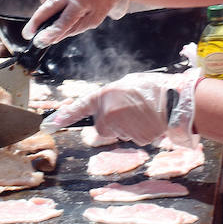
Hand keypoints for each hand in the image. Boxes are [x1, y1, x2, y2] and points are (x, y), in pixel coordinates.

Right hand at [21, 0, 130, 45]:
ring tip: (56, 12)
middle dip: (35, 22)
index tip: (39, 41)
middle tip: (27, 34)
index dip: (50, 33)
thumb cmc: (101, 3)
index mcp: (82, 2)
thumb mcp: (92, 20)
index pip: (63, 21)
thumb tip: (52, 38)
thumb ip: (72, 29)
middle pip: (48, 7)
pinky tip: (61, 0)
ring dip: (46, 8)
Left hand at [44, 71, 200, 145]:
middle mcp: (108, 115)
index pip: (78, 108)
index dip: (63, 117)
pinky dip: (139, 131)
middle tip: (129, 109)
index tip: (48, 124)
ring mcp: (121, 130)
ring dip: (127, 125)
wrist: (174, 101)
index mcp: (104, 97)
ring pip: (119, 133)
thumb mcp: (125, 84)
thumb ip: (110, 97)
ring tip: (143, 112)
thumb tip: (107, 107)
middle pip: (102, 126)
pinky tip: (149, 121)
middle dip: (111, 121)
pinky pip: (133, 138)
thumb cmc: (151, 88)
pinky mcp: (135, 139)